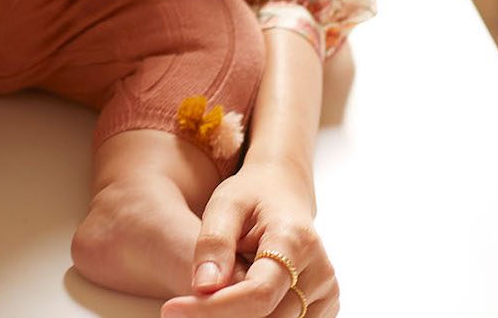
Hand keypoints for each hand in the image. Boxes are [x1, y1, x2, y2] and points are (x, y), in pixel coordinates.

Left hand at [160, 161, 337, 316]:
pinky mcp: (323, 308)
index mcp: (296, 240)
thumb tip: (203, 288)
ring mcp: (326, 294)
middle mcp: (320, 272)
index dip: (214, 310)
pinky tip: (235, 299)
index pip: (258, 293)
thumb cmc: (251, 194)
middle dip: (218, 315)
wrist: (282, 191)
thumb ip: (214, 242)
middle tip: (182, 305)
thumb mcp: (225, 203)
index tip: (172, 309)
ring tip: (211, 294)